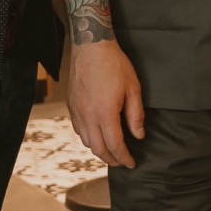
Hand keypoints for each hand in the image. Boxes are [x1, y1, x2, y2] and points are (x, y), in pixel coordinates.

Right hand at [65, 40, 143, 169]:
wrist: (91, 46)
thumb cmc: (114, 65)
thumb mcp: (133, 89)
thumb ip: (136, 115)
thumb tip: (139, 136)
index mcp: (105, 113)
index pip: (115, 145)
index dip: (124, 158)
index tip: (132, 163)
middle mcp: (87, 116)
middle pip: (98, 149)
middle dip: (111, 159)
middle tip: (122, 162)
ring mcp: (77, 111)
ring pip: (86, 141)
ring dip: (99, 150)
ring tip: (111, 150)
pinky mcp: (71, 105)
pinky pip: (78, 129)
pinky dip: (88, 137)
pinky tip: (97, 135)